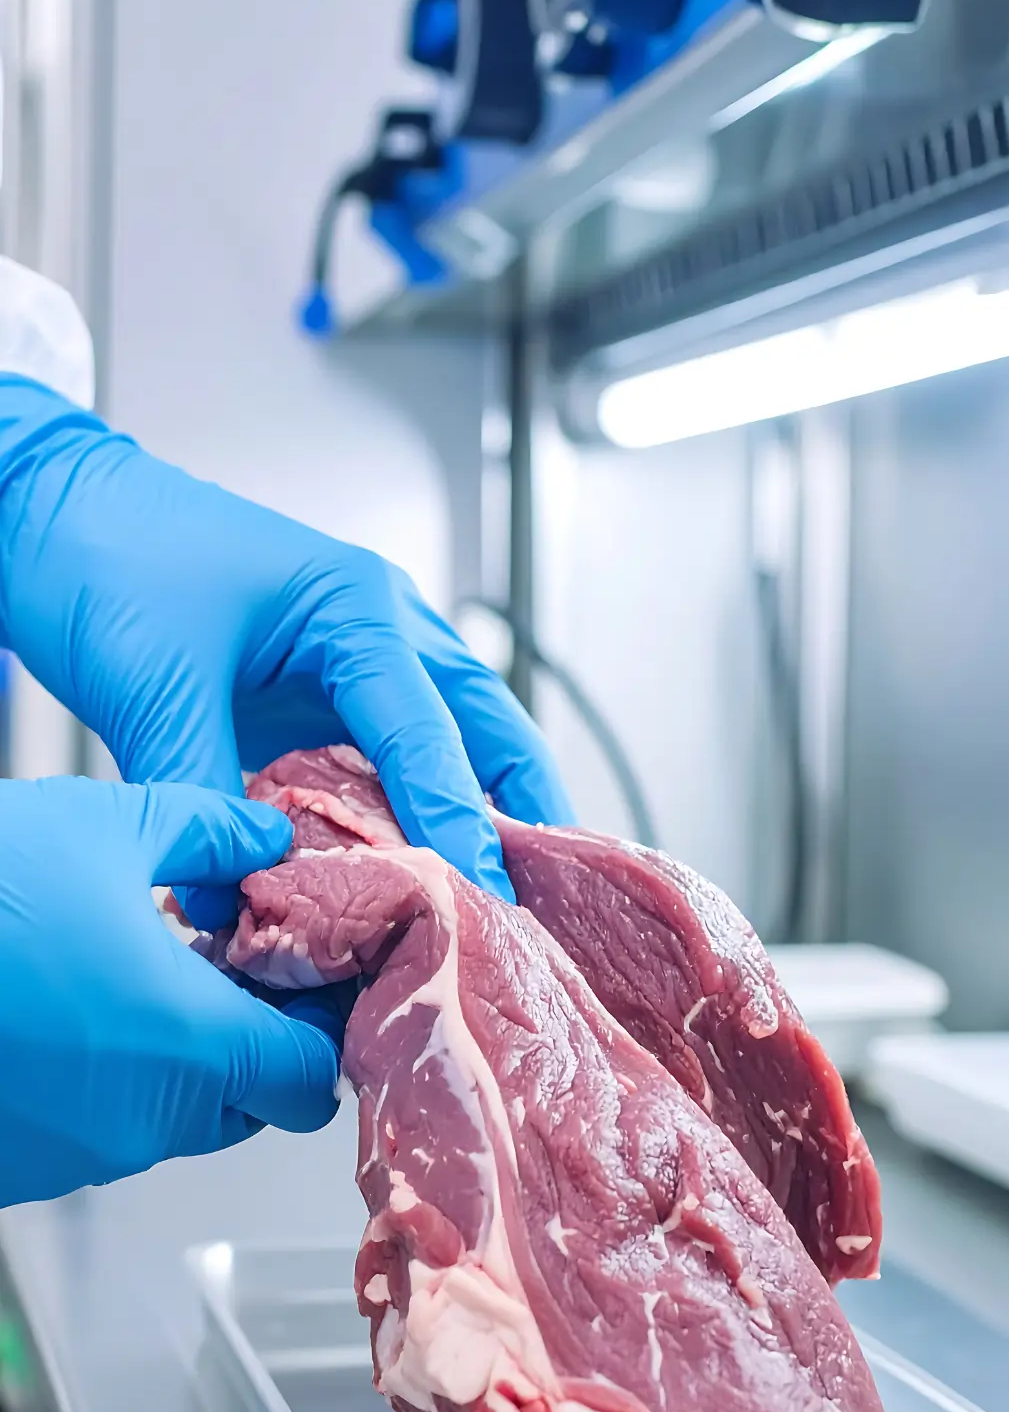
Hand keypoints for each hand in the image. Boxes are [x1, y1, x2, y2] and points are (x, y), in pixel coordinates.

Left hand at [0, 378, 572, 928]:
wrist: (48, 510)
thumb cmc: (106, 557)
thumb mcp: (154, 686)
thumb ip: (201, 792)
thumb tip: (234, 901)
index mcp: (356, 608)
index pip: (429, 730)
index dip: (461, 819)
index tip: (488, 894)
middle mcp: (379, 627)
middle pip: (488, 724)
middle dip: (529, 807)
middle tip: (555, 895)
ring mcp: (356, 656)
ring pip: (454, 738)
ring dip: (485, 808)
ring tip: (510, 892)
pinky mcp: (320, 687)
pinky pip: (391, 753)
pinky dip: (415, 807)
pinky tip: (418, 864)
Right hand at [0, 776, 341, 1202]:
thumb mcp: (100, 824)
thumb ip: (208, 829)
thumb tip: (263, 833)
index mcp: (194, 1046)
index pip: (311, 1075)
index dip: (321, 1025)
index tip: (304, 975)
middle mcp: (146, 1121)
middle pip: (251, 1103)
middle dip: (253, 1039)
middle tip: (225, 964)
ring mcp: (78, 1153)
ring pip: (172, 1118)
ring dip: (176, 1058)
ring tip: (135, 973)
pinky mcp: (22, 1165)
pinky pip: (96, 1130)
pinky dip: (105, 1081)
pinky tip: (66, 1009)